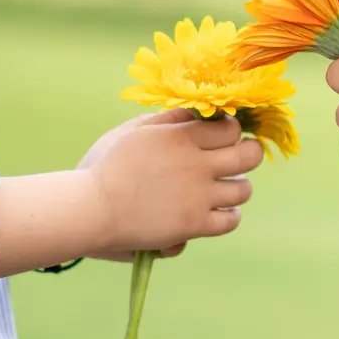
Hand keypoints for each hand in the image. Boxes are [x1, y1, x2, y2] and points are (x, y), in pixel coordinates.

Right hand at [81, 110, 263, 259]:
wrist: (90, 209)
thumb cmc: (104, 167)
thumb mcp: (134, 131)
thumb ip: (168, 120)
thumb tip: (197, 113)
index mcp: (181, 137)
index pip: (231, 128)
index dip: (231, 131)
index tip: (223, 136)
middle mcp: (196, 165)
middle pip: (249, 156)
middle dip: (248, 154)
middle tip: (238, 158)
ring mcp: (198, 196)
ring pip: (244, 190)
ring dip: (236, 188)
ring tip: (223, 187)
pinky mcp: (194, 225)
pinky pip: (231, 220)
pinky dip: (227, 216)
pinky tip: (217, 211)